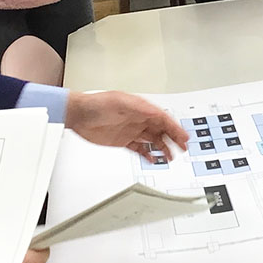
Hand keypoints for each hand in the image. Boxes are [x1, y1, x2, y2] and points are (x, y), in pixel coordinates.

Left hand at [65, 91, 189, 158]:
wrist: (79, 115)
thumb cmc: (96, 104)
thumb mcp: (120, 103)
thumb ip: (139, 109)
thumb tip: (155, 113)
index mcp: (140, 108)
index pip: (163, 119)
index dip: (175, 128)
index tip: (183, 137)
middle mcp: (138, 119)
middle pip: (161, 130)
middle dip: (174, 139)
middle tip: (183, 148)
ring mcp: (131, 130)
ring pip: (153, 140)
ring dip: (163, 148)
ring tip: (171, 156)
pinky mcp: (123, 141)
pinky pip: (140, 148)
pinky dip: (148, 154)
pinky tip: (153, 159)